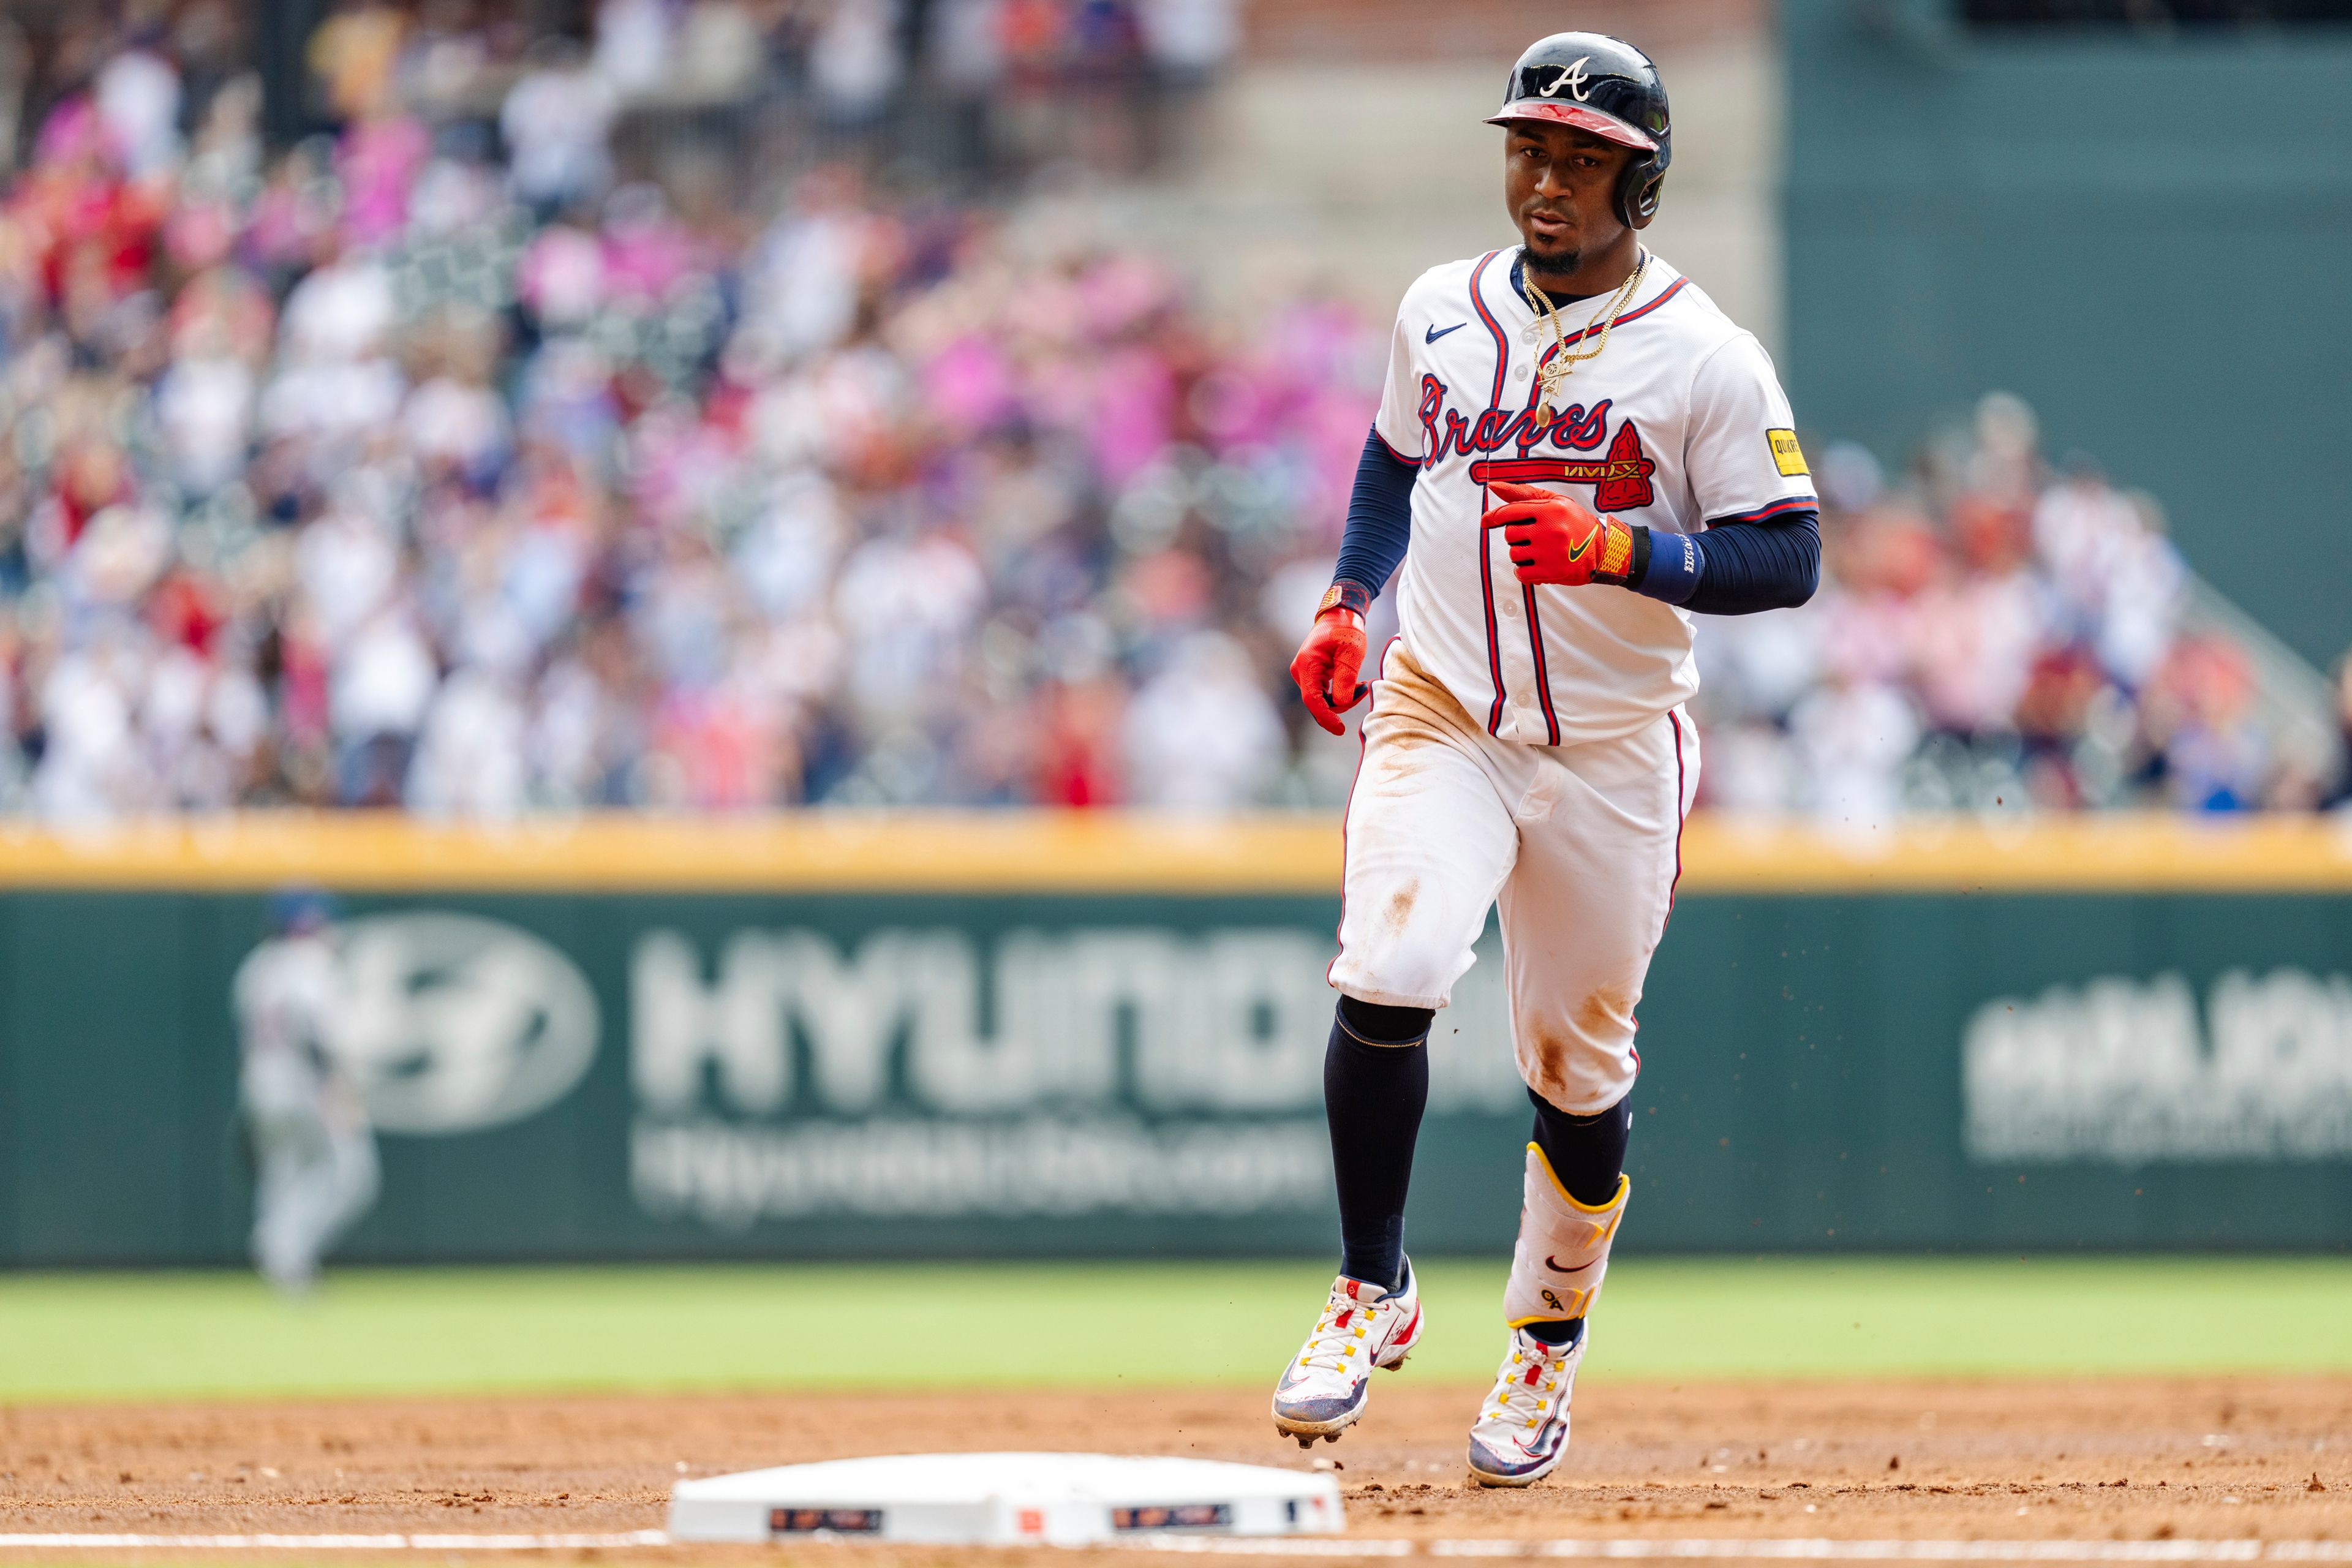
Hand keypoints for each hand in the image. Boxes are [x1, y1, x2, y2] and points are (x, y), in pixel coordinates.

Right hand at [1290, 607, 1368, 735]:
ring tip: (1361, 685)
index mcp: (1307, 664)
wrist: (1340, 615)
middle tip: (1363, 689)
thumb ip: (1345, 679)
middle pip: (1317, 702)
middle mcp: (1300, 670)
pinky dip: (1338, 693)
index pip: (1312, 700)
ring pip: (1321, 699)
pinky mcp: (1310, 673)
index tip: (1340, 729)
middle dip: (1341, 704)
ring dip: (1341, 698)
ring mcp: (1303, 672)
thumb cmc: (1346, 629)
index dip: (1326, 717)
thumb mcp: (1351, 653)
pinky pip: (1322, 692)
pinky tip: (1354, 684)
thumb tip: (1340, 705)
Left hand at [1481, 480, 1639, 587]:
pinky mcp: (1551, 572)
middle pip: (1510, 534)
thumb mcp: (1555, 501)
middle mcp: (1550, 529)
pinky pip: (1521, 573)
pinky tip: (1537, 566)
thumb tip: (1493, 485)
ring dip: (1521, 555)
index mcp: (1550, 509)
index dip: (1494, 517)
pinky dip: (1524, 572)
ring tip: (1540, 552)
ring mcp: (1550, 552)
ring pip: (1514, 554)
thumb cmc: (1576, 523)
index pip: (1510, 512)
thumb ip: (1523, 494)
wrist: (1604, 551)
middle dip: (1517, 537)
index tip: (1487, 521)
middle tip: (1534, 537)